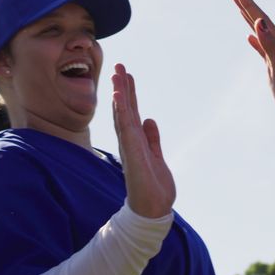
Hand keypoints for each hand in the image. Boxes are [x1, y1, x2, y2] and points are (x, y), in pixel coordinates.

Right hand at [111, 63, 174, 218]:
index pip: (131, 112)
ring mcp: (130, 146)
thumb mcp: (156, 157)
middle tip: (120, 65)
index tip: (127, 75)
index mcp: (135, 141)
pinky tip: (119, 97)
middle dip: (122, 87)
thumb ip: (152, 139)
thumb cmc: (154, 187)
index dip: (128, 93)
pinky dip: (122, 111)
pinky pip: (126, 128)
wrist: (153, 210)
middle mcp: (130, 141)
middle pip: (124, 109)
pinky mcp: (133, 154)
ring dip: (121, 95)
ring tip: (118, 75)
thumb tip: (150, 120)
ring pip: (123, 115)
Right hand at [231, 0, 274, 132]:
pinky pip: (262, 50)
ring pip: (261, 33)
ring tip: (240, 9)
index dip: (249, 5)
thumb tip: (259, 23)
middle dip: (247, 7)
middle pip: (260, 22)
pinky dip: (255, 42)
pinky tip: (250, 38)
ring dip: (250, 20)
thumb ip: (270, 45)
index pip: (262, 20)